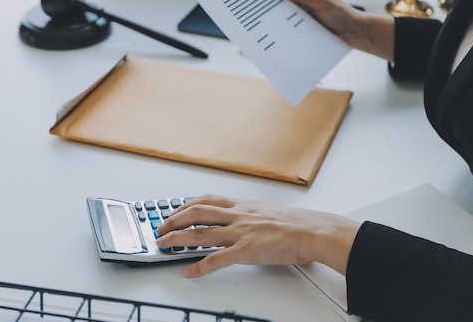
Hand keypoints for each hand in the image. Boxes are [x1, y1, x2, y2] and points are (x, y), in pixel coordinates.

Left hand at [155, 195, 360, 277]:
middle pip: (196, 213)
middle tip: (160, 229)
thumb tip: (240, 221)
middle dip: (173, 221)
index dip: (185, 206)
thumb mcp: (266, 211)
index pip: (206, 200)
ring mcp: (240, 232)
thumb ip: (250, 215)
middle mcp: (237, 215)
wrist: (311, 230)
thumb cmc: (295, 223)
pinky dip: (199, 267)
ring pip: (200, 233)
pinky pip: (217, 259)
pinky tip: (188, 272)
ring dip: (177, 240)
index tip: (174, 212)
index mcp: (242, 205)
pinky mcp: (246, 251)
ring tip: (163, 246)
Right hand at [281, 0, 394, 61]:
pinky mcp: (307, 23)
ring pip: (291, 12)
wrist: (353, 34)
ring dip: (286, 16)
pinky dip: (290, 25)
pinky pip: (294, 23)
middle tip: (267, 5)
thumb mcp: (322, 2)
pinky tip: (282, 27)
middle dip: (282, 2)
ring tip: (273, 18)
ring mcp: (307, 11)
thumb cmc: (343, 15)